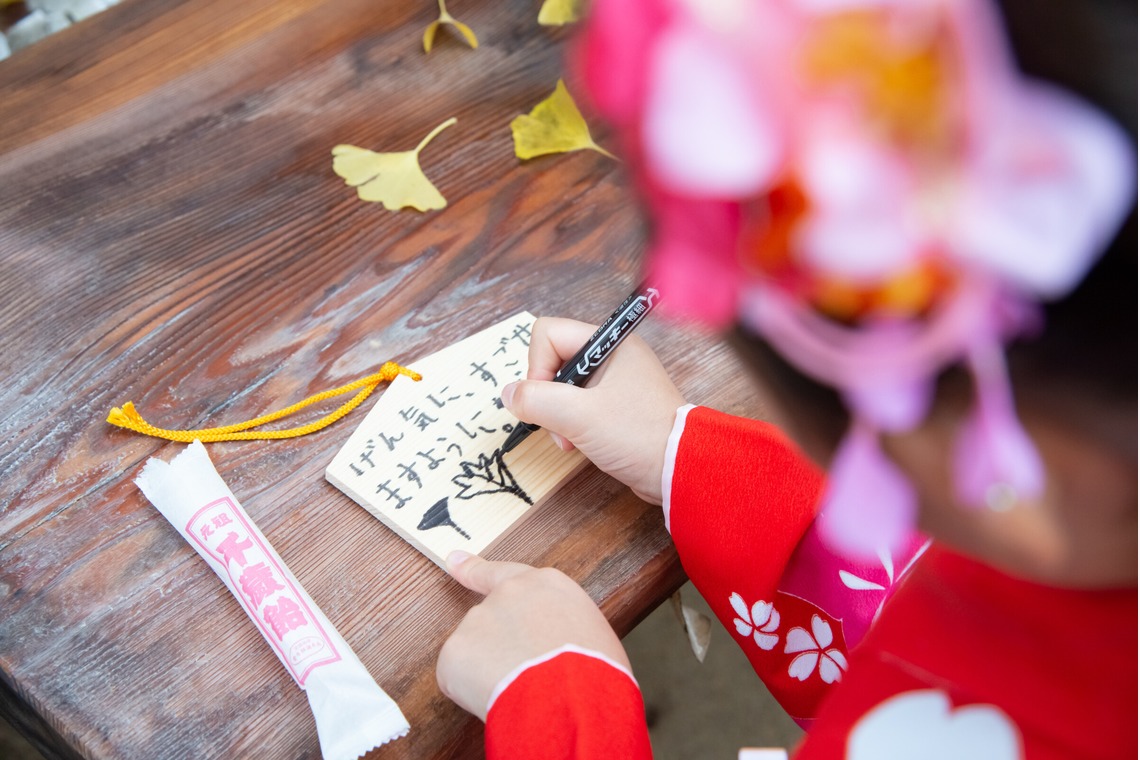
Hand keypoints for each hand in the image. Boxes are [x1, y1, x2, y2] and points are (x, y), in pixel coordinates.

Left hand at [436, 551, 629, 721]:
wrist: (570, 695)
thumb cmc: (594, 671)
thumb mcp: (592, 635)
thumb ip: (559, 629)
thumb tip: (546, 651)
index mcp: (545, 586)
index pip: (504, 574)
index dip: (475, 570)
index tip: (455, 561)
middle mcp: (507, 594)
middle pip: (491, 621)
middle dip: (496, 645)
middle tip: (522, 676)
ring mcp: (478, 620)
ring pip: (475, 654)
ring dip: (490, 673)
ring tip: (524, 691)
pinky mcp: (455, 652)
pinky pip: (459, 679)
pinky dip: (473, 694)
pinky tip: (500, 699)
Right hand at [502, 317, 685, 503]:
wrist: (680, 468)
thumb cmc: (639, 435)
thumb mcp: (579, 416)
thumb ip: (536, 400)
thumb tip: (508, 393)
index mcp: (610, 344)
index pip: (549, 334)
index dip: (537, 366)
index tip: (548, 400)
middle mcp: (614, 356)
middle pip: (554, 360)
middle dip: (547, 396)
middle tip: (560, 425)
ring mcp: (617, 382)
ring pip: (564, 387)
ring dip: (558, 415)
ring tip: (571, 440)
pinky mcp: (618, 406)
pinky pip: (579, 405)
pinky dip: (572, 425)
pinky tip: (581, 445)